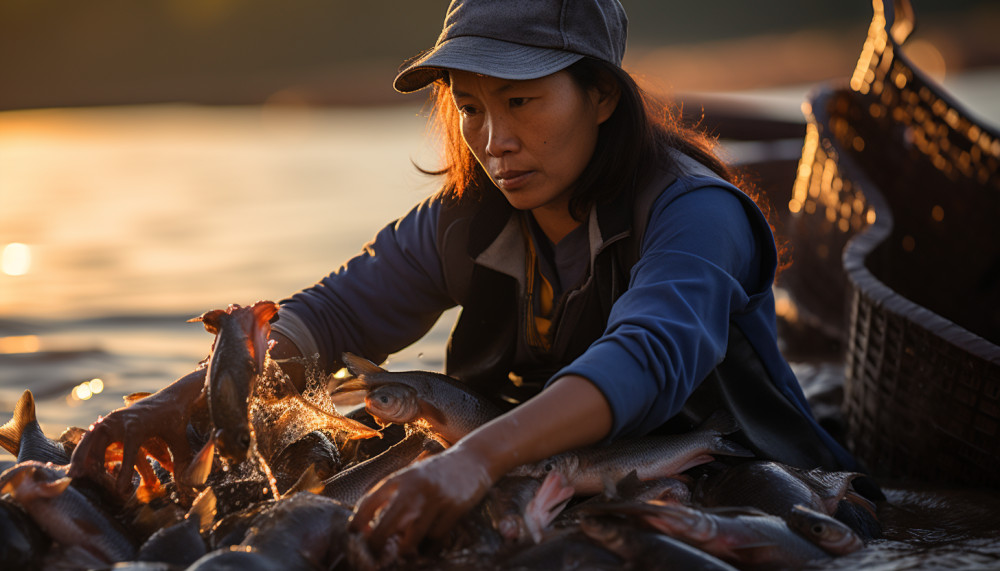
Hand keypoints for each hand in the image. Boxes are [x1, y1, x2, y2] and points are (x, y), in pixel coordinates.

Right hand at [68, 368, 206, 494]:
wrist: (172, 397)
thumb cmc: (176, 419)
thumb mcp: (179, 438)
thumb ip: (182, 457)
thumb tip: (188, 481)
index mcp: (139, 426)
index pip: (130, 452)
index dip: (126, 472)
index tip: (120, 490)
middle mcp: (122, 421)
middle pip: (99, 442)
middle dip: (88, 462)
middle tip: (78, 479)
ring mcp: (113, 419)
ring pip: (90, 438)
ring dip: (80, 456)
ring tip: (72, 474)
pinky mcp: (110, 420)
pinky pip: (92, 436)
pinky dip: (84, 449)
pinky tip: (78, 464)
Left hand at [349, 442, 494, 560]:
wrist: (473, 459)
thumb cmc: (437, 472)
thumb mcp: (411, 477)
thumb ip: (393, 495)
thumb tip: (371, 524)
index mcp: (400, 478)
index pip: (369, 501)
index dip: (357, 522)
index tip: (353, 535)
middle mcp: (415, 487)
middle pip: (387, 524)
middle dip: (378, 544)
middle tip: (375, 554)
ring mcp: (435, 498)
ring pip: (413, 536)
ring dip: (406, 549)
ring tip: (405, 553)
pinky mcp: (454, 508)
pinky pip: (437, 536)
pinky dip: (432, 542)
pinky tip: (431, 541)